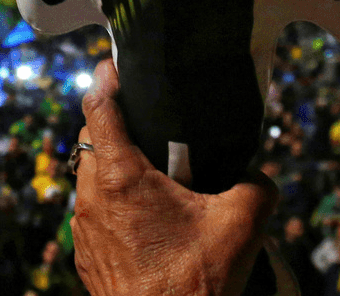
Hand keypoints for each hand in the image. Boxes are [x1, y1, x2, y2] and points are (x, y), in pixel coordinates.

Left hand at [71, 61, 277, 295]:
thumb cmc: (195, 284)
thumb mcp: (242, 226)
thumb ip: (256, 185)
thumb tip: (255, 173)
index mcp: (120, 177)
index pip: (98, 107)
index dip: (106, 78)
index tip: (117, 64)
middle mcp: (92, 197)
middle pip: (89, 138)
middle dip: (112, 121)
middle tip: (147, 120)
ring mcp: (83, 229)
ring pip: (88, 176)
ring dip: (112, 165)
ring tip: (151, 170)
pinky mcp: (86, 255)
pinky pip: (93, 212)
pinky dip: (112, 202)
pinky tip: (146, 215)